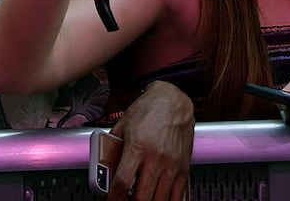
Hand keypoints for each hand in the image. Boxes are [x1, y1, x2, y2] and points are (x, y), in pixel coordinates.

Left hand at [109, 81, 193, 200]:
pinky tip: (160, 200)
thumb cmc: (149, 109)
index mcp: (137, 148)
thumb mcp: (124, 125)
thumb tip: (105, 162)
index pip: (122, 183)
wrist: (173, 100)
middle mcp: (156, 158)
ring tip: (141, 199)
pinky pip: (178, 194)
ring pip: (160, 199)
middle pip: (142, 197)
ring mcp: (172, 165)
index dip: (114, 198)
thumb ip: (114, 146)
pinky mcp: (184, 167)